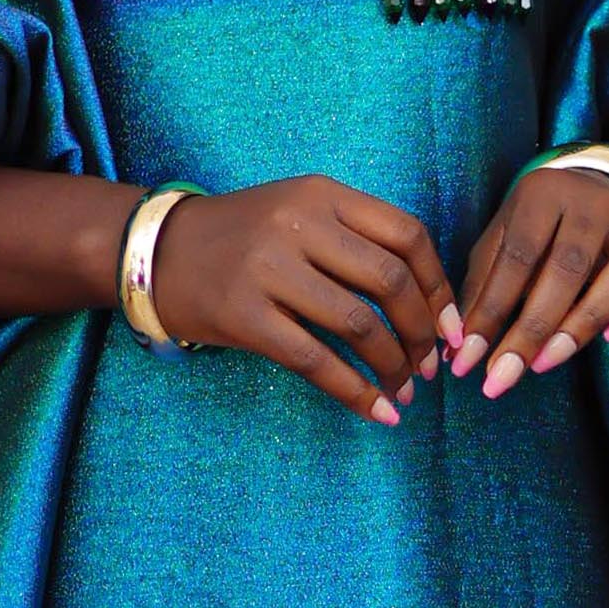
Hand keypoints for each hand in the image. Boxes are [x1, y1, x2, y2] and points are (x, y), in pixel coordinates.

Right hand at [144, 178, 453, 424]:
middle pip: (390, 281)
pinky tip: (376, 412)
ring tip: (404, 390)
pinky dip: (355, 392)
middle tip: (429, 365)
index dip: (439, 286)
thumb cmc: (243, 238)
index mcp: (322, 195)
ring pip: (358, 324)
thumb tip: (430, 304)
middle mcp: (298, 225)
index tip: (452, 325)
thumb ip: (355, 241)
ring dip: (393, 366)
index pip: (407, 235)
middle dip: (422, 331)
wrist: (156, 251)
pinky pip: (315, 360)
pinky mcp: (244, 316)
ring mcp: (268, 270)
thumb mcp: (298, 212)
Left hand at [447, 156, 608, 400]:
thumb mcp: (502, 240)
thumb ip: (484, 288)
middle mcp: (595, 203)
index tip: (467, 360)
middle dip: (531, 330)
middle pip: (567, 269)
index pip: (517, 258)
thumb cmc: (537, 227)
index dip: (491, 312)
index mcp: (545, 193)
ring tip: (546, 363)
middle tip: (502, 376)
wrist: (593, 188)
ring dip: (583, 324)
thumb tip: (459, 350)